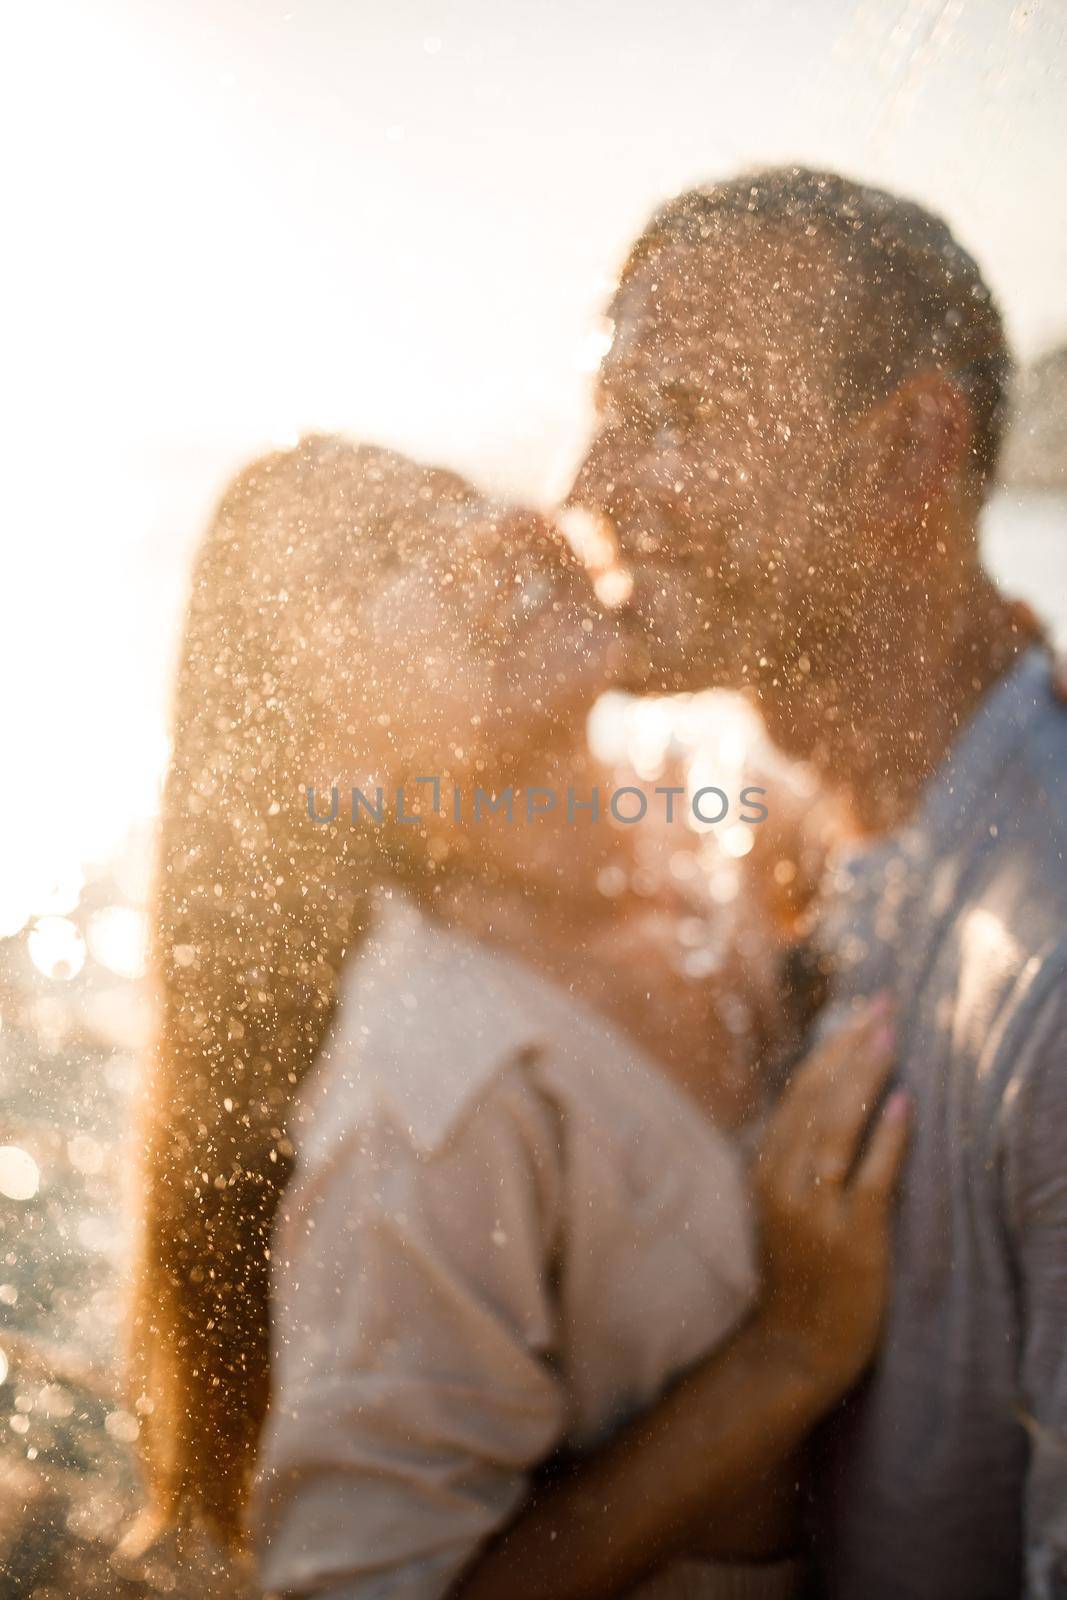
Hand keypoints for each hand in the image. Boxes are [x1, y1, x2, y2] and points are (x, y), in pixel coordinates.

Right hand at [752, 997, 908, 1397]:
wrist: (791, 1350)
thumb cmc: (795, 1276)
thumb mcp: (781, 1207)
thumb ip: (796, 1157)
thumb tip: (827, 1102)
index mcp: (766, 1168)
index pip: (799, 1092)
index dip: (831, 1047)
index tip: (860, 1011)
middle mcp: (784, 1182)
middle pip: (817, 1098)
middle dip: (852, 1046)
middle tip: (883, 1005)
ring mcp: (815, 1211)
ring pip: (838, 1127)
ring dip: (865, 1075)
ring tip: (889, 1034)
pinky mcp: (850, 1239)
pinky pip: (870, 1178)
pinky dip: (885, 1137)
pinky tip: (902, 1103)